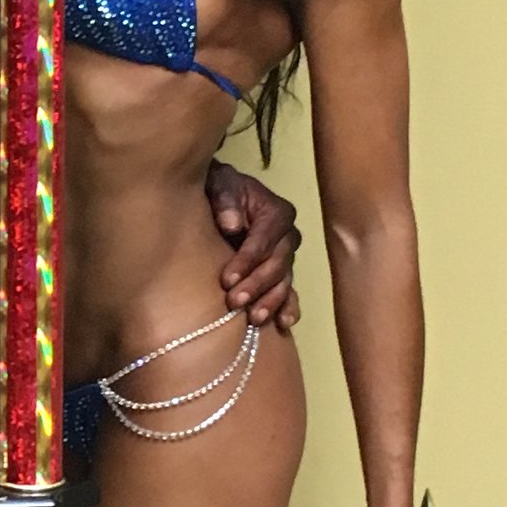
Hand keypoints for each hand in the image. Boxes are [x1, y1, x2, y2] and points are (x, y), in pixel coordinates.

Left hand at [206, 161, 301, 327]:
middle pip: (277, 264)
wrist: (217, 199)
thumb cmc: (218, 189)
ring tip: (253, 318)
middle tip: (234, 301)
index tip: (227, 278)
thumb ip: (225, 198)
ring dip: (270, 301)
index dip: (248, 259)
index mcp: (277, 212)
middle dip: (256, 284)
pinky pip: (289, 294)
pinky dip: (287, 308)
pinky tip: (282, 324)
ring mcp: (285, 258)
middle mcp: (287, 236)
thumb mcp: (218, 182)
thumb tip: (232, 224)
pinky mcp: (280, 276)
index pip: (265, 239)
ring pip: (283, 283)